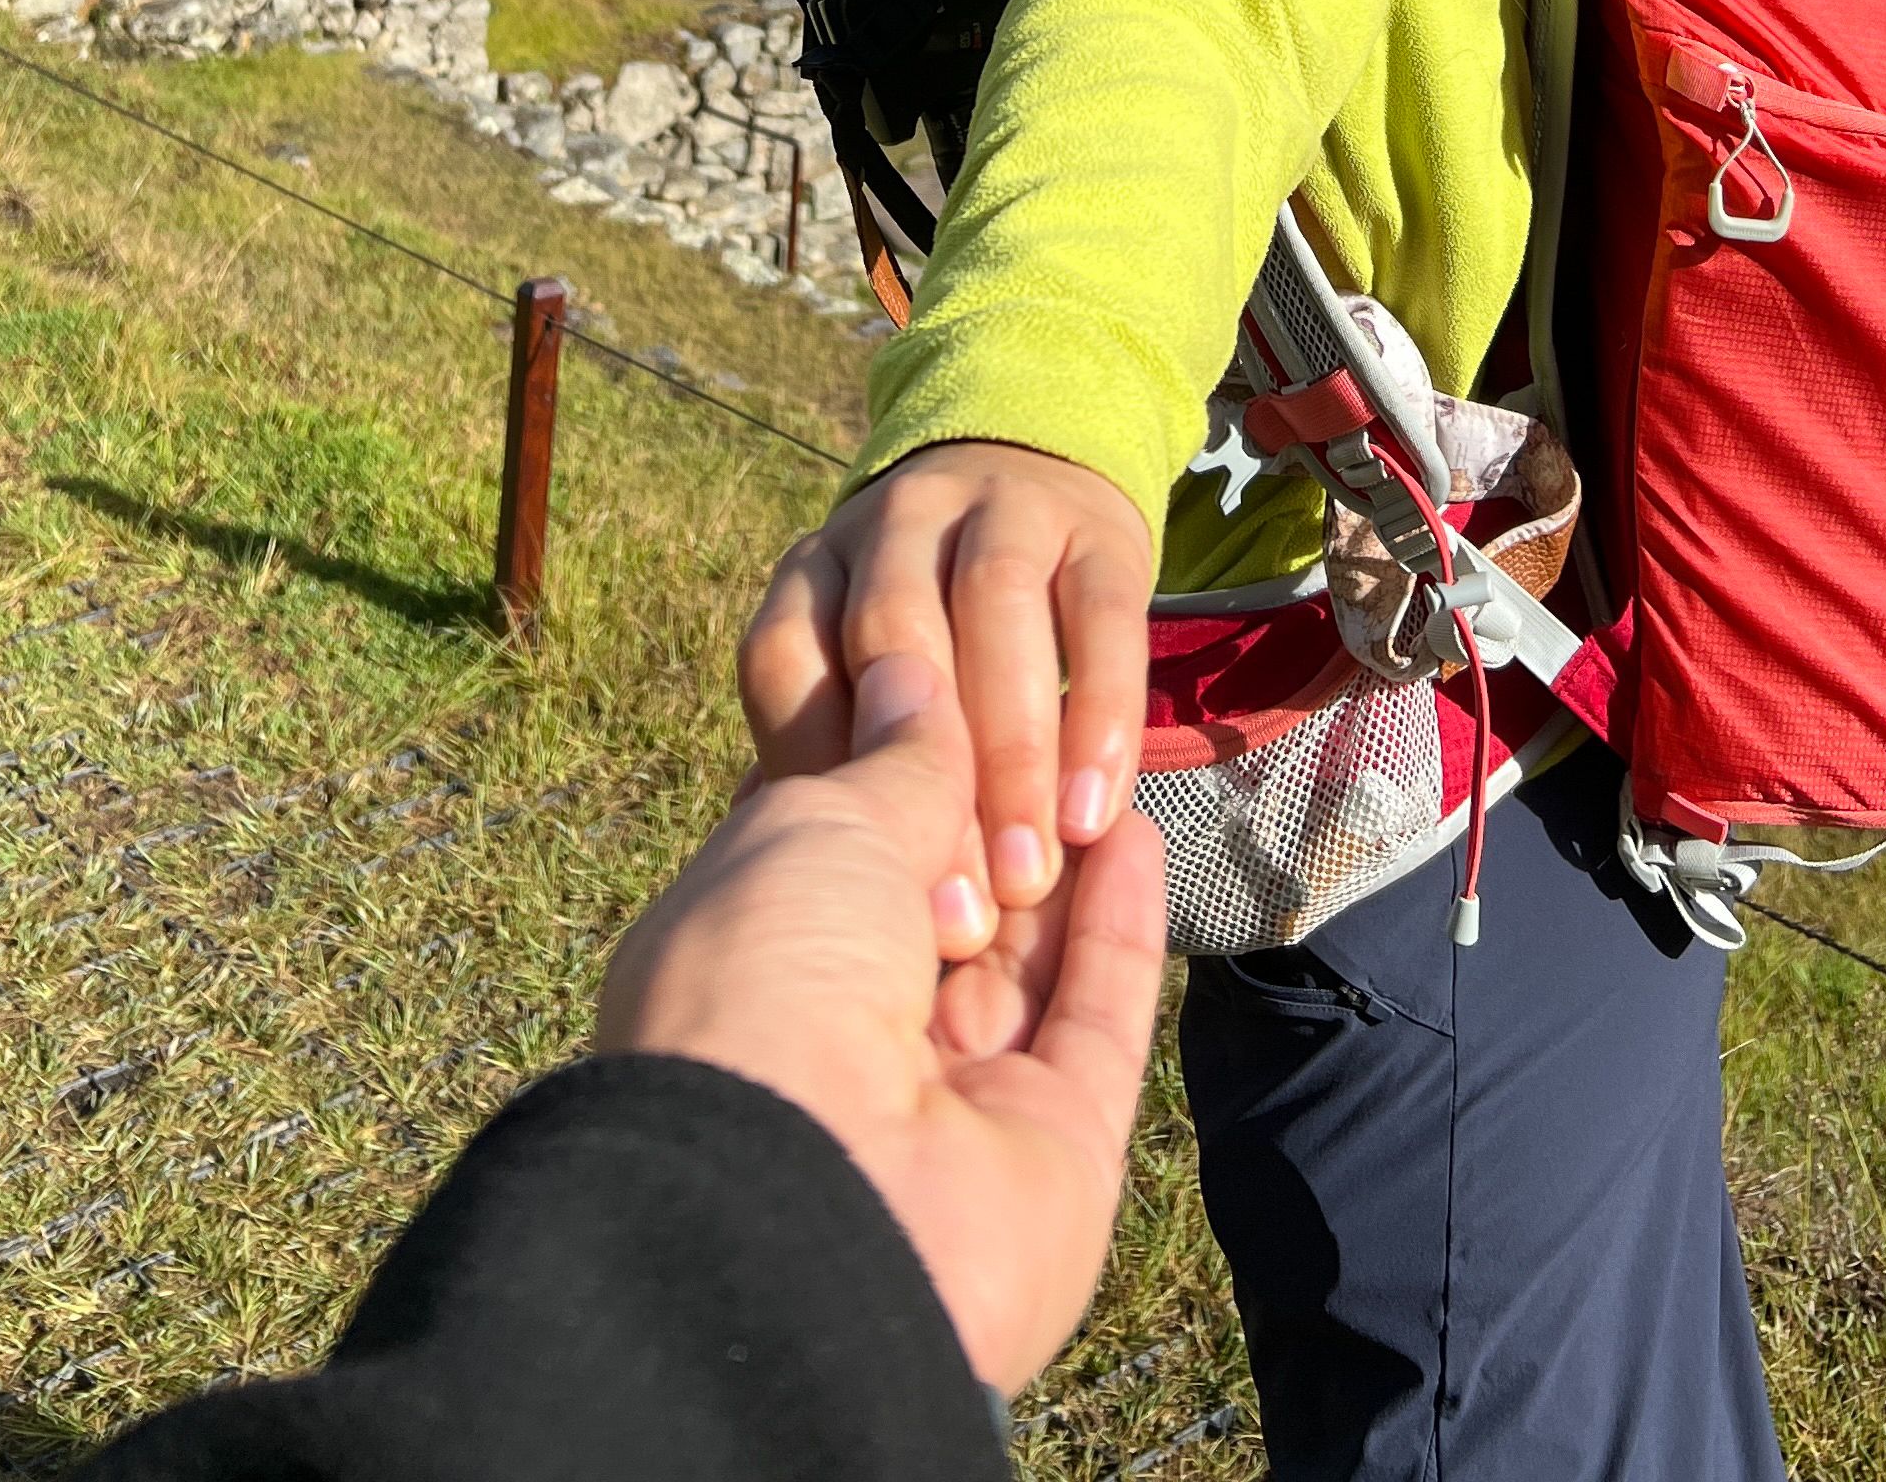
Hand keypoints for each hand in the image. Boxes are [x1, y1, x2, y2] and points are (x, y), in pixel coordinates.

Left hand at [597, 653, 1165, 1396]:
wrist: (813, 1209)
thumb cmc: (767, 989)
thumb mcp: (815, 829)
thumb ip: (891, 763)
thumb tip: (915, 678)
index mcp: (749, 966)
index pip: (830, 853)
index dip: (889, 769)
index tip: (949, 678)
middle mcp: (843, 1039)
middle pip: (935, 909)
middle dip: (985, 817)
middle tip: (1043, 715)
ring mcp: (953, 1101)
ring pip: (1022, 961)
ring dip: (1059, 862)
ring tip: (1102, 756)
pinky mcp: (1055, 1144)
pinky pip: (1096, 1017)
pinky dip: (1118, 925)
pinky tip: (1136, 830)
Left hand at [739, 441, 1151, 936]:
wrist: (1046, 473)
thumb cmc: (937, 640)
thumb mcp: (866, 675)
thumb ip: (837, 754)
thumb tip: (798, 873)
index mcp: (815, 570)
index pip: (789, 659)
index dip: (820, 769)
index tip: (853, 883)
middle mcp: (895, 521)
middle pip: (892, 633)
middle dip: (923, 772)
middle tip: (960, 906)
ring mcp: (999, 508)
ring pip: (994, 609)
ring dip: (1011, 752)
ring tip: (1030, 873)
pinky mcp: (1100, 528)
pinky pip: (1103, 618)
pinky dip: (1101, 718)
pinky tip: (1096, 815)